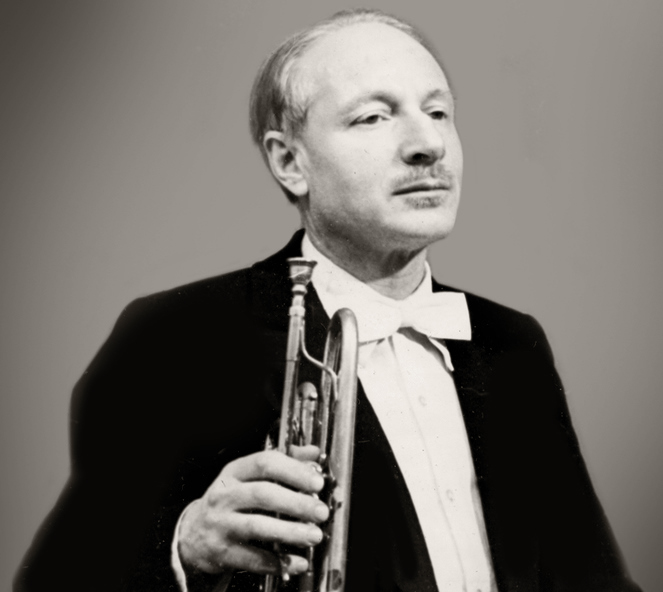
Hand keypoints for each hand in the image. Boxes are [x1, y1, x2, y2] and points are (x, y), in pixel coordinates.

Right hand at [177, 445, 328, 576]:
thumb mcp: (249, 477)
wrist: (194, 534)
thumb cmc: (232, 501)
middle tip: (321, 512)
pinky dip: (278, 562)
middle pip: (263, 494)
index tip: (317, 482)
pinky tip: (298, 562)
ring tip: (314, 536)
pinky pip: (252, 558)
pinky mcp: (221, 552)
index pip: (265, 463)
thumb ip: (283, 462)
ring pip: (257, 526)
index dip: (293, 471)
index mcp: (235, 471)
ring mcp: (221, 524)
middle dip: (296, 503)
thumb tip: (313, 453)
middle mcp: (225, 495)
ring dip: (290, 531)